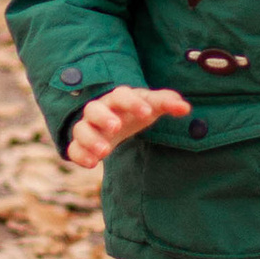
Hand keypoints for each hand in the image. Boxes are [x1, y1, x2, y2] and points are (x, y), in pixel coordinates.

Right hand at [67, 84, 188, 168]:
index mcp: (118, 98)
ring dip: (90, 139)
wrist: (116, 122)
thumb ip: (168, 103)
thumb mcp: (152, 105)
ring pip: (81, 129)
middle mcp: (99, 110)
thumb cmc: (135, 110)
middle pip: (94, 108)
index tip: (148, 113)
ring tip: (105, 152)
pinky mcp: (81, 145)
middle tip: (117, 127)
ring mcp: (88, 127)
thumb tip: (186, 108)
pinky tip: (92, 164)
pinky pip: (73, 149)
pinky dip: (80, 156)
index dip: (133, 102)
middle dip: (104, 117)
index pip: (122, 94)